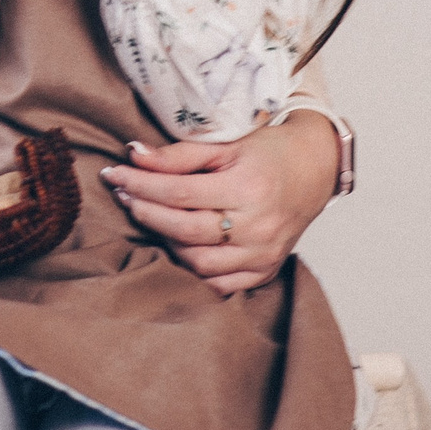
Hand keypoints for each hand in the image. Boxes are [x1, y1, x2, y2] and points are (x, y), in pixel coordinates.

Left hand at [98, 114, 339, 295]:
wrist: (316, 169)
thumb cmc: (269, 153)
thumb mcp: (226, 144)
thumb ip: (179, 154)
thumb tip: (134, 156)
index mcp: (248, 188)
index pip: (179, 192)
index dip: (141, 185)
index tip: (114, 175)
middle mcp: (258, 226)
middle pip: (185, 229)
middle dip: (145, 213)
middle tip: (123, 196)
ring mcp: (263, 254)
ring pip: (198, 262)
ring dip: (165, 242)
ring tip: (149, 218)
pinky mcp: (265, 271)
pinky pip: (219, 285)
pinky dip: (192, 271)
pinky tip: (176, 248)